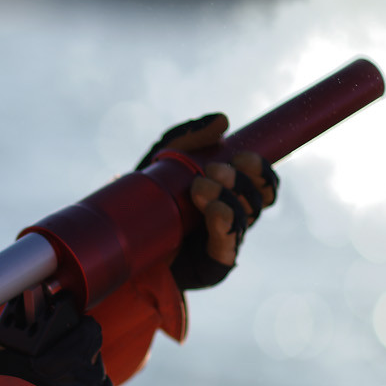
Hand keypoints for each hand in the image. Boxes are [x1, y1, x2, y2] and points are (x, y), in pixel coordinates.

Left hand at [137, 114, 278, 289]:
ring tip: (199, 187)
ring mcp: (224, 242)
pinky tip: (215, 209)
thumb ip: (191, 136)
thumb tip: (223, 120)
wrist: (120, 234)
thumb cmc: (148, 194)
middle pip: (258, 198)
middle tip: (210, 170)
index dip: (260, 168)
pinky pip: (229, 248)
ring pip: (245, 219)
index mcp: (231, 193)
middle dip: (238, 180)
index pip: (264, 182)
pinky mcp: (211, 265)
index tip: (239, 156)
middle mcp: (234, 218)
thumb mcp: (166, 157)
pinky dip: (225, 226)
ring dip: (228, 198)